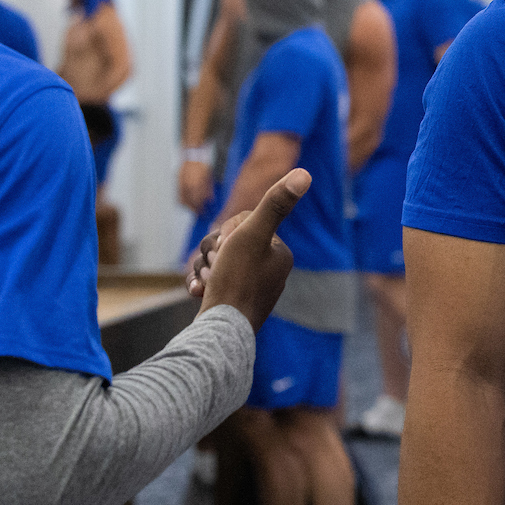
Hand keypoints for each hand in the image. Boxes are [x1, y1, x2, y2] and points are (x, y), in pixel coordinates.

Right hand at [178, 158, 212, 211]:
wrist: (192, 154)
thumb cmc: (202, 165)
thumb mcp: (209, 177)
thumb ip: (209, 190)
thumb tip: (210, 200)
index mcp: (196, 184)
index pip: (198, 202)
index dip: (201, 209)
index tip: (205, 214)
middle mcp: (187, 185)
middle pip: (189, 203)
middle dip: (194, 210)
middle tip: (199, 213)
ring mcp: (180, 184)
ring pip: (181, 200)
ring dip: (187, 207)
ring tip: (193, 209)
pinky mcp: (177, 182)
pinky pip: (178, 195)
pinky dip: (182, 201)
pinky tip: (187, 202)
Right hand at [196, 168, 307, 328]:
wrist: (221, 331)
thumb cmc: (236, 280)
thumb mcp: (253, 233)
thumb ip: (275, 203)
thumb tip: (305, 174)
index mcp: (280, 254)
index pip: (245, 224)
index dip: (228, 232)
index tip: (228, 249)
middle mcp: (271, 271)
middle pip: (230, 242)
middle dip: (214, 250)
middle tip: (216, 266)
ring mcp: (252, 289)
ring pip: (218, 260)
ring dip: (206, 266)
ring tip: (208, 282)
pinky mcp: (235, 303)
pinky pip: (214, 281)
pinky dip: (203, 282)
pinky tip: (199, 292)